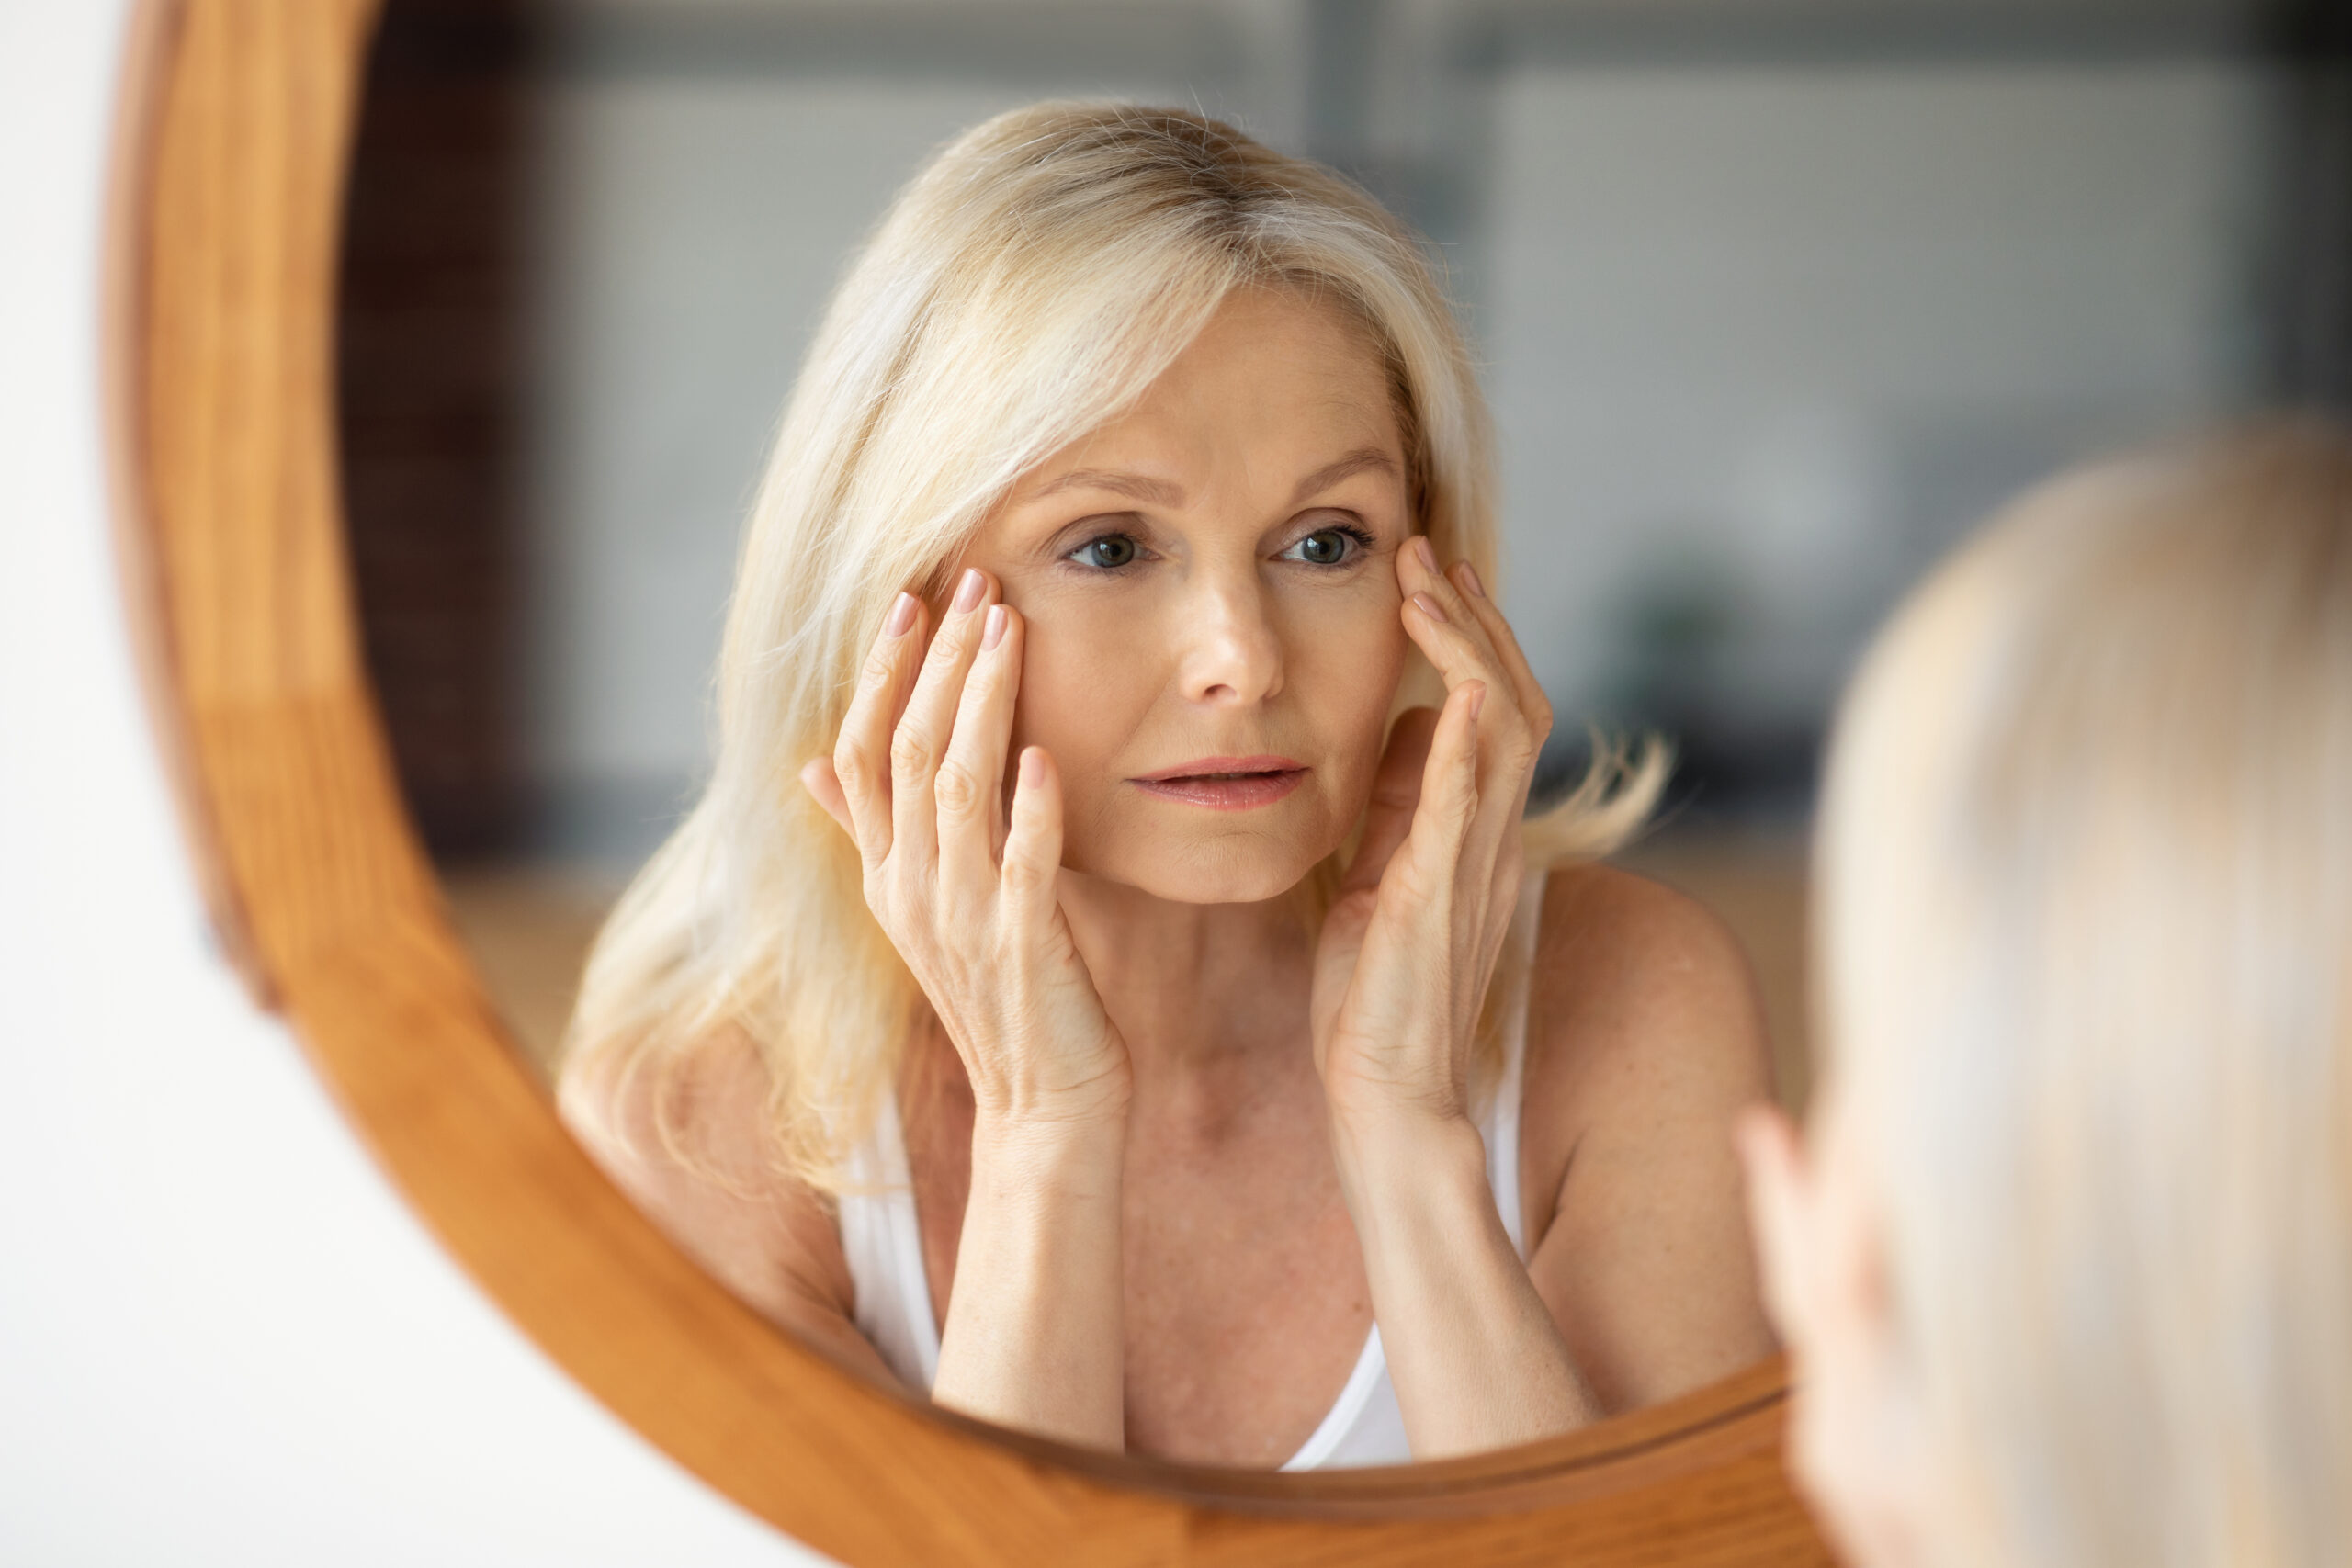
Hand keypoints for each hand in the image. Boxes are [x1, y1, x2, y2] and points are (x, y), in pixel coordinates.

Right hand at [801, 568, 1130, 1130]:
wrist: (1041, 1106)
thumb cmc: (1000, 997)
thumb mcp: (925, 908)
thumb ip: (874, 834)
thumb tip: (813, 765)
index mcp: (886, 875)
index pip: (861, 752)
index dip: (882, 673)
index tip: (912, 599)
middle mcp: (910, 891)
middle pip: (904, 753)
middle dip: (938, 661)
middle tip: (973, 584)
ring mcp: (961, 920)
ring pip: (957, 789)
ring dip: (983, 703)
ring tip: (1008, 630)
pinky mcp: (1022, 949)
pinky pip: (1023, 866)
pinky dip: (1033, 808)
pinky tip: (1046, 755)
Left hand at [1310, 539, 1553, 1135]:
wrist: (1386, 1095)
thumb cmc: (1378, 997)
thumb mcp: (1382, 874)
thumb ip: (1403, 805)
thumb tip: (1410, 724)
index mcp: (1476, 832)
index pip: (1495, 710)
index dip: (1470, 636)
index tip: (1428, 575)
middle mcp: (1492, 839)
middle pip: (1513, 699)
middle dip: (1471, 620)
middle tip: (1424, 552)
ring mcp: (1472, 866)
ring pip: (1503, 732)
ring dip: (1465, 653)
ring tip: (1427, 590)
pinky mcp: (1435, 899)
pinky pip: (1464, 808)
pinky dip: (1464, 747)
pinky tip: (1453, 690)